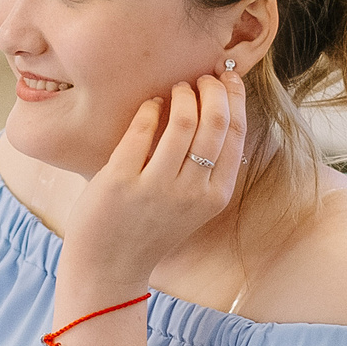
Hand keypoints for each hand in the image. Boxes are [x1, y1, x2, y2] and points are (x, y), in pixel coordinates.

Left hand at [61, 69, 247, 292]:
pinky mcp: (121, 180)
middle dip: (212, 89)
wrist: (110, 267)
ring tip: (176, 89)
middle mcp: (191, 192)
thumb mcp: (193, 205)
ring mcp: (156, 187)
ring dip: (181, 94)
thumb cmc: (151, 228)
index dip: (235, 98)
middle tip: (201, 79)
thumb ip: (207, 168)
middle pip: (215, 121)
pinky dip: (150, 108)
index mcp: (215, 196)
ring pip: (183, 121)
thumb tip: (218, 109)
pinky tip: (150, 105)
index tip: (227, 78)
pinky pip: (143, 128)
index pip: (236, 134)